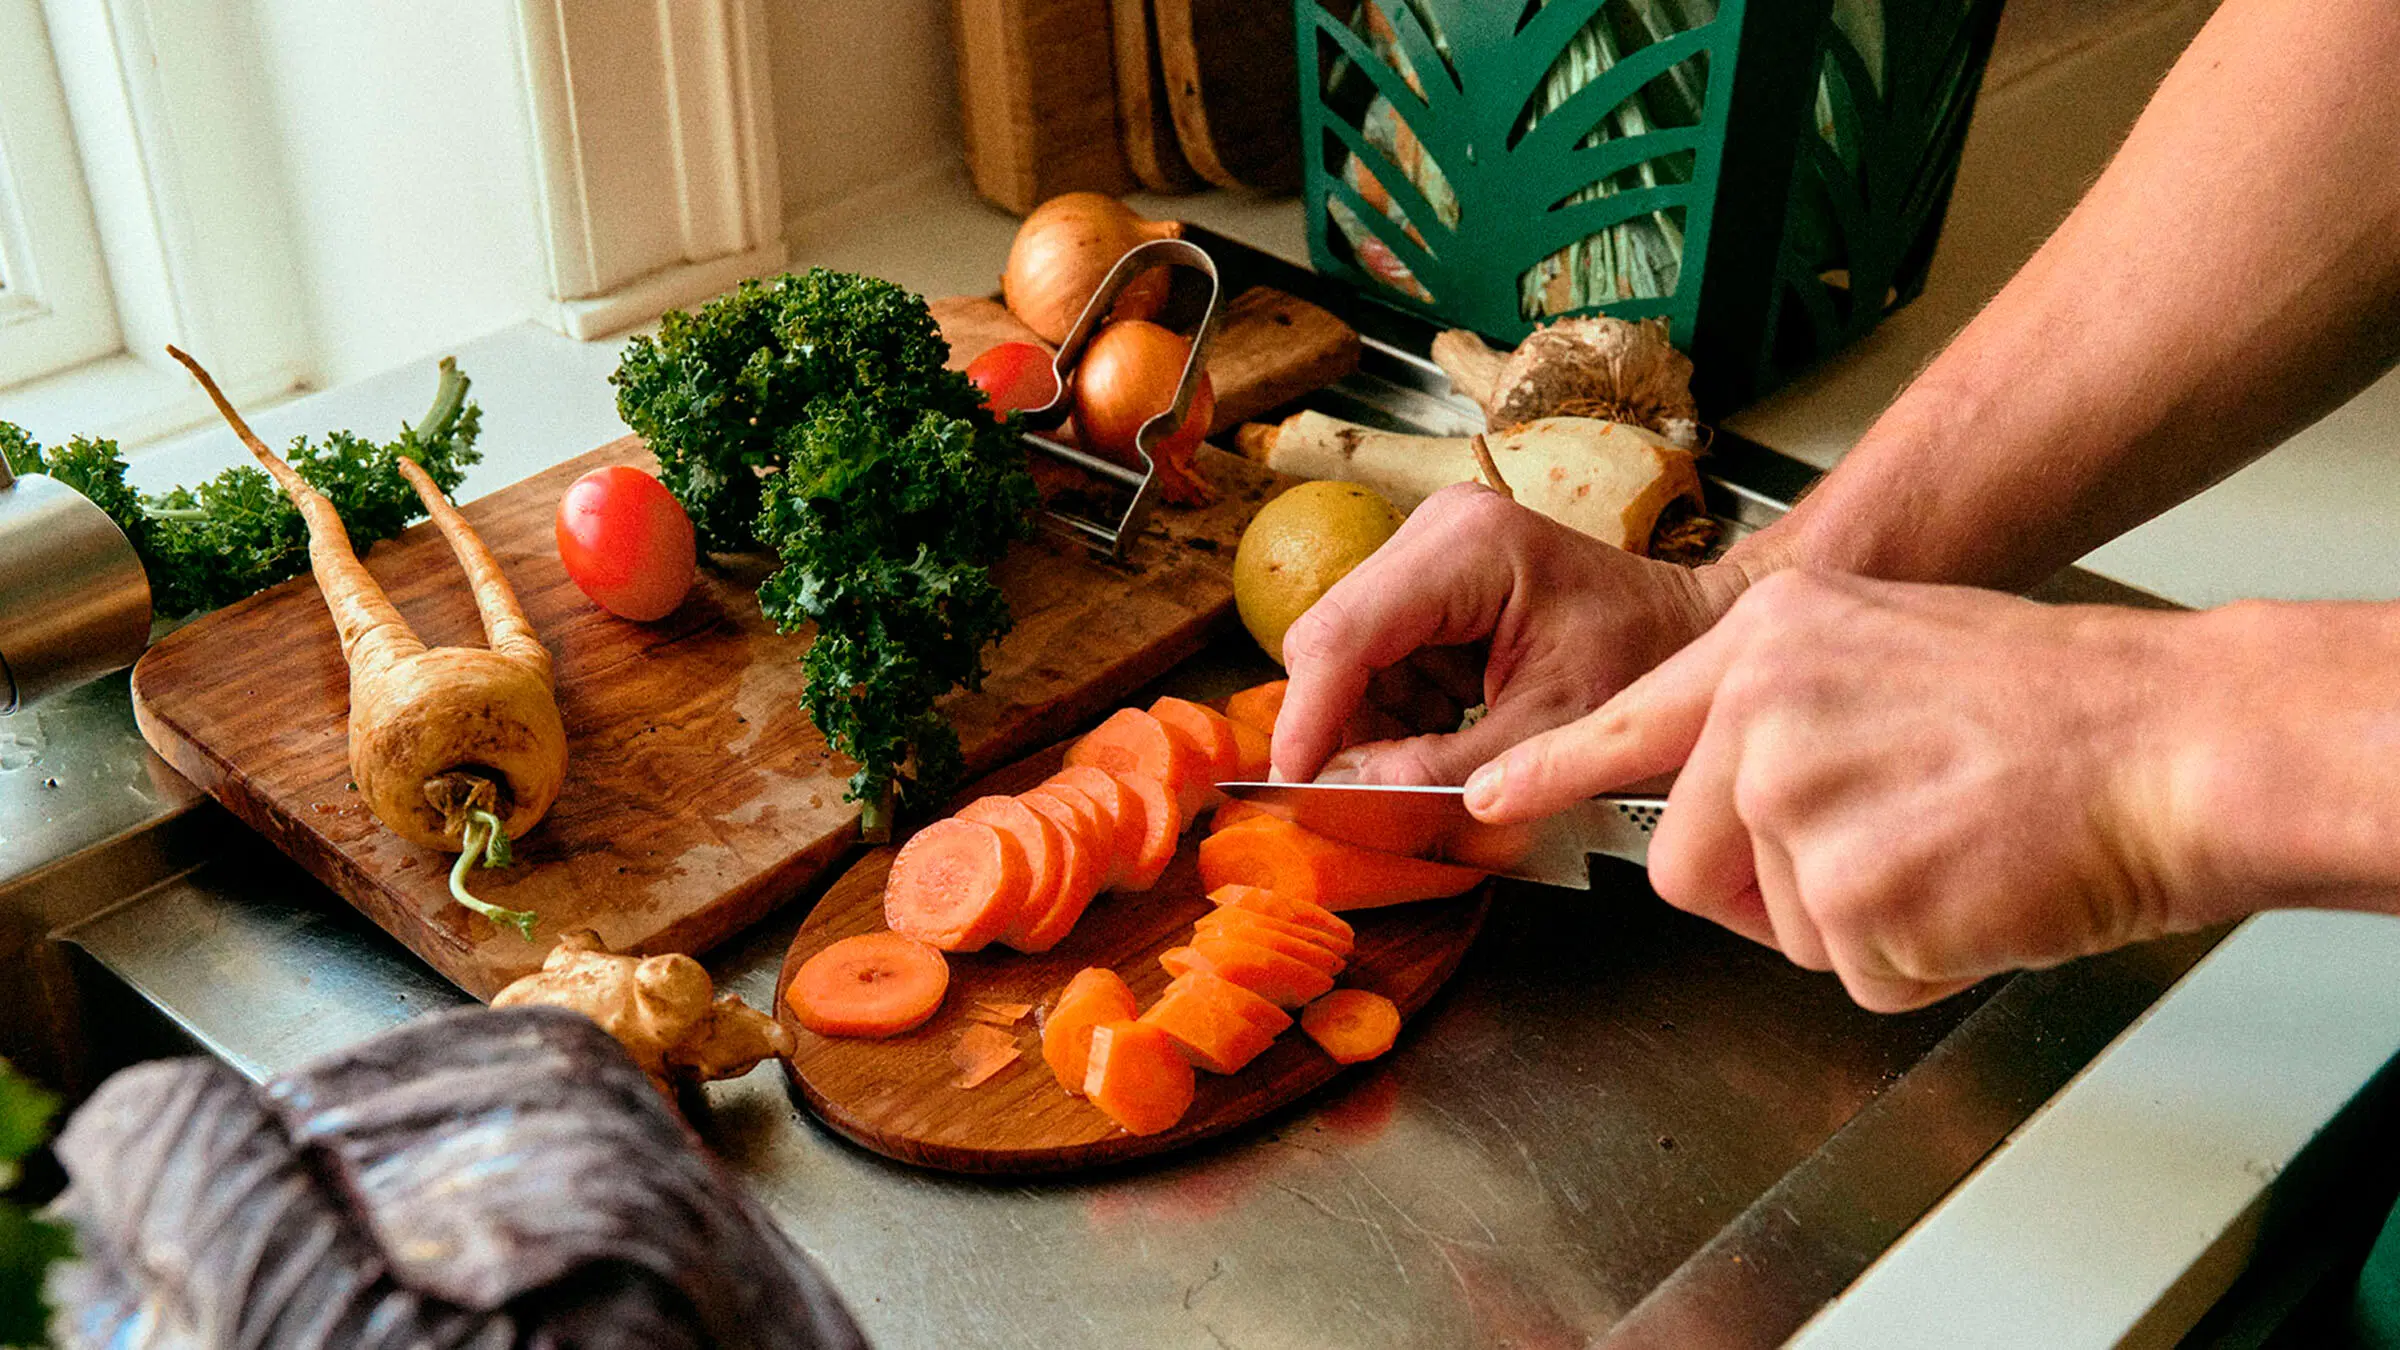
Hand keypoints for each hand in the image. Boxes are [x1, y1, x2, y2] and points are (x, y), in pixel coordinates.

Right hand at [1271, 484, 1747, 785]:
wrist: (1697, 630)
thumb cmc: (1652, 664)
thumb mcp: (1553, 730)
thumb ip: (1445, 768)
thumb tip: (1348, 793)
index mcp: (1467, 547)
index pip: (1344, 634)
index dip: (1309, 717)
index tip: (1292, 785)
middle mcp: (1437, 529)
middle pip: (1333, 639)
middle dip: (1345, 724)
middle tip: (1378, 791)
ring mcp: (1430, 547)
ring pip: (1347, 653)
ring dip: (1376, 720)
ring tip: (1451, 751)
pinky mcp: (1432, 576)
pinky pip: (1377, 655)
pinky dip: (1400, 706)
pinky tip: (1456, 724)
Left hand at [1461, 570, 2228, 1010]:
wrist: (2174, 740)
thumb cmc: (2057, 704)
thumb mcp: (1889, 646)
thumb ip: (1784, 703)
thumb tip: (1721, 781)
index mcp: (1769, 637)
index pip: (1624, 720)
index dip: (1550, 773)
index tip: (1488, 799)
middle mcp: (1762, 709)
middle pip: (1682, 859)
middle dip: (1761, 892)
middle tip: (1871, 863)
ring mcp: (1799, 799)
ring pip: (1773, 921)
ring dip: (1853, 923)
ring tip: (1947, 853)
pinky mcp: (1850, 892)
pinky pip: (1851, 970)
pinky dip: (1915, 959)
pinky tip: (1976, 891)